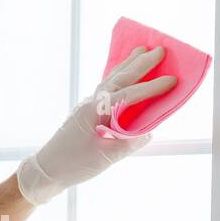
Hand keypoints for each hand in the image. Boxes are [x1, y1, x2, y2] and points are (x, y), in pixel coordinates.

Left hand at [16, 46, 175, 205]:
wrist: (47, 170)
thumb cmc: (73, 165)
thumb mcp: (104, 158)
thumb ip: (127, 144)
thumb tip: (148, 133)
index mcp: (96, 111)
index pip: (129, 95)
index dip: (152, 88)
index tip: (172, 80)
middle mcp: (92, 102)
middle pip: (120, 78)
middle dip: (141, 64)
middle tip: (161, 50)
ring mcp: (88, 105)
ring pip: (111, 78)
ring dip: (128, 64)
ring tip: (142, 50)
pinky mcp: (87, 112)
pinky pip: (106, 86)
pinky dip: (118, 76)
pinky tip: (124, 73)